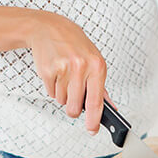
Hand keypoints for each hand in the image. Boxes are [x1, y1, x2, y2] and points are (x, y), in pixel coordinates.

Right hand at [28, 11, 107, 134]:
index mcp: (97, 66)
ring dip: (63, 95)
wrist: (50, 28)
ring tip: (65, 77)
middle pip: (75, 108)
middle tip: (74, 96)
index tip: (92, 130)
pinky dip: (53, 88)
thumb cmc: (75, 45)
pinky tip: (56, 73)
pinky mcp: (48, 70)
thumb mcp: (94, 61)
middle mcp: (81, 67)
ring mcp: (64, 69)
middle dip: (73, 108)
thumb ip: (101, 87)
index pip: (96, 102)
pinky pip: (51, 93)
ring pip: (62, 101)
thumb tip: (110, 107)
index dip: (94, 120)